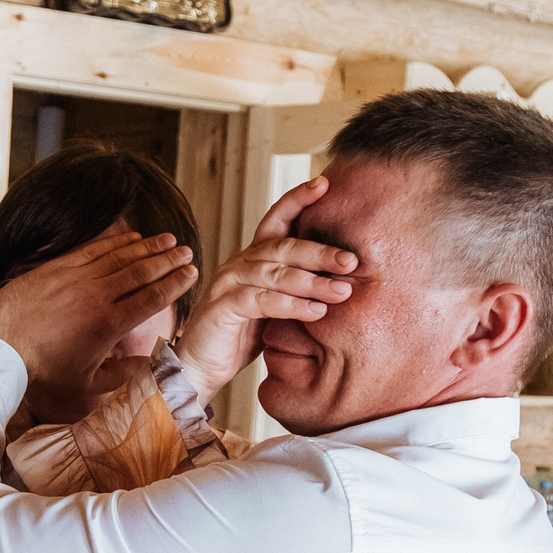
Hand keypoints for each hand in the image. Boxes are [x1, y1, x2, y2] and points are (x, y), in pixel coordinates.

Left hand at [0, 230, 196, 404]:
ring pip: (121, 256)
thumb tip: (149, 365)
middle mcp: (97, 296)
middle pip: (142, 272)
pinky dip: (117, 243)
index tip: (192, 274)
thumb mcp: (84, 386)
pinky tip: (132, 238)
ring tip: (168, 240)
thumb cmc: (40, 373)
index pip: (152, 298)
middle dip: (168, 260)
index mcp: (109, 325)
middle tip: (187, 252)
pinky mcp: (58, 268)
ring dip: (148, 247)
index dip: (175, 284)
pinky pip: (95, 250)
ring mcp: (77, 278)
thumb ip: (121, 376)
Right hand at [174, 177, 357, 401]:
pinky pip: (260, 300)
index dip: (298, 199)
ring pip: (274, 273)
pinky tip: (315, 312)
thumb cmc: (240, 338)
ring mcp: (228, 283)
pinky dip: (290, 305)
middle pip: (282, 247)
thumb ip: (297, 290)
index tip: (325, 184)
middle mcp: (239, 263)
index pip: (276, 219)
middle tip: (351, 261)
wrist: (201, 368)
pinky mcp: (221, 307)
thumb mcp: (274, 308)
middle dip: (320, 252)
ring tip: (341, 292)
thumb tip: (345, 280)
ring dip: (311, 282)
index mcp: (253, 258)